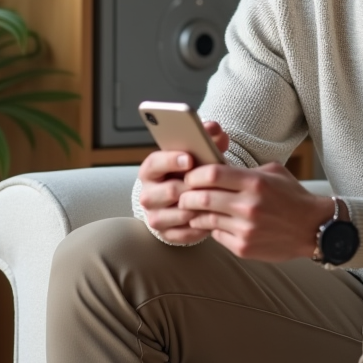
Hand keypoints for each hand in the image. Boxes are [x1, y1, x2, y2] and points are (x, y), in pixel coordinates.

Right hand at [137, 121, 230, 243]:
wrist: (187, 197)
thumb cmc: (193, 171)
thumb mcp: (198, 152)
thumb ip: (206, 137)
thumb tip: (214, 128)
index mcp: (151, 170)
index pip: (154, 163)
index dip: (171, 160)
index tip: (189, 159)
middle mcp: (148, 194)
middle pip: (167, 191)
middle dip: (190, 188)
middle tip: (208, 185)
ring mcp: (155, 215)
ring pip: (174, 214)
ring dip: (196, 208)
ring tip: (214, 202)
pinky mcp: (166, 234)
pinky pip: (182, 233)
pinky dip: (199, 227)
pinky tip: (212, 219)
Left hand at [177, 161, 332, 261]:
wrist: (314, 227)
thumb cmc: (292, 196)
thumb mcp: (272, 173)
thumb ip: (244, 171)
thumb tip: (213, 168)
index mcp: (255, 183)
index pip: (212, 174)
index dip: (195, 174)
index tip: (191, 176)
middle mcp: (249, 206)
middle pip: (202, 197)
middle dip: (188, 195)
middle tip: (184, 194)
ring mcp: (246, 229)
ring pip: (205, 219)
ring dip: (195, 214)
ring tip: (194, 210)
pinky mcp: (244, 247)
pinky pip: (216, 236)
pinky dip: (211, 229)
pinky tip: (213, 224)